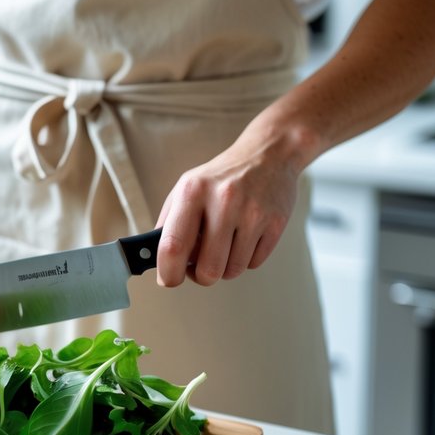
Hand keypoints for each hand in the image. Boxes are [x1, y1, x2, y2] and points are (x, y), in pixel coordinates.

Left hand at [154, 142, 299, 287]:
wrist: (267, 155)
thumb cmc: (220, 178)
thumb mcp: (186, 190)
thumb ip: (168, 224)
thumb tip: (158, 263)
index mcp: (193, 191)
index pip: (173, 246)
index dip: (168, 272)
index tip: (168, 279)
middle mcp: (224, 201)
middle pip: (208, 269)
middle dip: (201, 276)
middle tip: (199, 267)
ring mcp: (253, 213)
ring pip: (233, 270)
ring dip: (224, 268)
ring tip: (223, 247)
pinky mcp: (276, 223)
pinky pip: (254, 264)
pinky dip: (245, 260)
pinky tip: (244, 238)